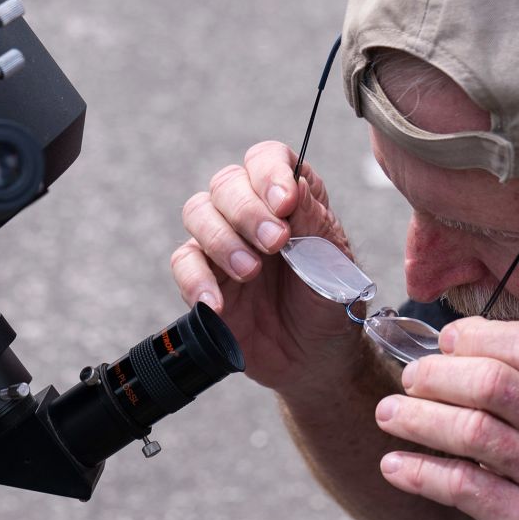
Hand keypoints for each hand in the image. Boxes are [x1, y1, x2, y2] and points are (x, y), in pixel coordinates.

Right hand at [171, 141, 364, 394]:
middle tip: (276, 244)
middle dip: (248, 210)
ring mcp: (223, 242)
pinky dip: (196, 280)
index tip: (285, 203)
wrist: (316, 359)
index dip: (270, 173)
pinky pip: (184, 262)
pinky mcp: (204, 277)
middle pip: (227, 182)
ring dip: (222, 239)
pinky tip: (218, 303)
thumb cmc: (330, 304)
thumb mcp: (334, 264)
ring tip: (250, 272)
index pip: (267, 159)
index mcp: (290, 198)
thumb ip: (313, 222)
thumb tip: (294, 182)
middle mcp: (252, 212)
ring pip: (198, 212)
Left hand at [374, 317, 518, 519]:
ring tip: (388, 414)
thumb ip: (509, 372)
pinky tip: (393, 465)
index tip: (442, 343)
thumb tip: (444, 341)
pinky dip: (419, 471)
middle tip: (409, 381)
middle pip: (495, 384)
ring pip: (473, 432)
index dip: (478, 337)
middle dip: (437, 376)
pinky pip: (463, 485)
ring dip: (418, 418)